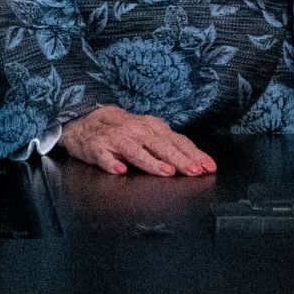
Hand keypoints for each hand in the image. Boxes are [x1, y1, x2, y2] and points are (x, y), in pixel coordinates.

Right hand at [59, 105, 215, 176]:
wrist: (84, 122)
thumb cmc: (122, 132)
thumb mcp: (147, 134)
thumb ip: (168, 146)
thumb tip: (198, 162)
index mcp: (151, 127)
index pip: (177, 140)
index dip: (194, 154)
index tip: (209, 167)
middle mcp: (136, 130)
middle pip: (160, 145)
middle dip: (179, 158)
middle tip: (194, 171)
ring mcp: (115, 138)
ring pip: (135, 150)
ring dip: (151, 161)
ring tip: (166, 172)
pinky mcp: (96, 147)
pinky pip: (104, 156)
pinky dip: (111, 162)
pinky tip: (119, 170)